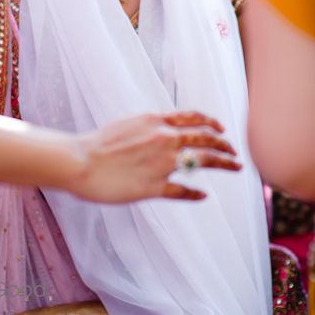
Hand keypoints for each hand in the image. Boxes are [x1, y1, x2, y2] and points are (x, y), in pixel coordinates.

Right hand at [72, 111, 241, 202]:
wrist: (79, 161)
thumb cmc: (98, 143)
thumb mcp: (128, 124)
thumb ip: (150, 126)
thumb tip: (164, 128)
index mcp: (156, 121)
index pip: (194, 118)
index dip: (212, 123)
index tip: (222, 130)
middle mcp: (164, 139)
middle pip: (205, 139)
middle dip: (225, 145)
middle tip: (235, 153)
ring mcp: (161, 163)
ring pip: (202, 161)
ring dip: (223, 163)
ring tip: (234, 167)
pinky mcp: (153, 187)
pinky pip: (182, 191)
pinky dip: (195, 194)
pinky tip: (203, 196)